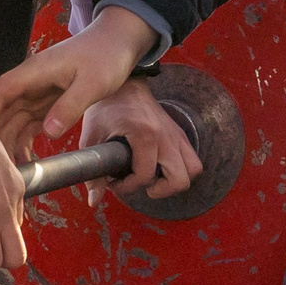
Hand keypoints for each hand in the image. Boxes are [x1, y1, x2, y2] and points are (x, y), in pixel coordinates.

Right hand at [0, 7, 155, 156]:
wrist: (119, 43)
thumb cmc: (106, 56)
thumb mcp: (92, 83)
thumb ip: (70, 106)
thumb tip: (49, 132)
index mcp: (34, 72)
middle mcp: (30, 82)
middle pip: (2, 111)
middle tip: (1, 167)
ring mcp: (37, 92)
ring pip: (13, 120)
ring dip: (10, 142)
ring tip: (13, 170)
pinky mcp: (47, 101)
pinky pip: (29, 123)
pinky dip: (25, 140)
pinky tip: (27, 159)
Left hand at [78, 87, 201, 204]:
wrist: (123, 83)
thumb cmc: (106, 106)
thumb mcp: (92, 137)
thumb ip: (93, 171)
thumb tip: (93, 200)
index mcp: (145, 134)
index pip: (145, 176)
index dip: (127, 187)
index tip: (114, 182)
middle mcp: (166, 135)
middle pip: (179, 179)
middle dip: (159, 189)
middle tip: (140, 183)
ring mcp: (175, 133)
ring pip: (193, 169)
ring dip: (175, 179)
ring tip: (154, 176)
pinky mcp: (179, 132)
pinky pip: (191, 158)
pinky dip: (180, 167)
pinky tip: (158, 165)